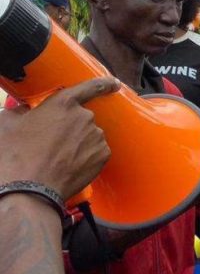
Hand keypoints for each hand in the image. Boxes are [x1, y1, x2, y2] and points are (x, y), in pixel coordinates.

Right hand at [0, 77, 119, 198]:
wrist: (29, 189)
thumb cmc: (15, 154)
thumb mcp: (7, 124)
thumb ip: (20, 111)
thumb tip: (24, 110)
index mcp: (63, 103)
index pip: (89, 87)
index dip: (103, 84)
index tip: (114, 84)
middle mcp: (85, 117)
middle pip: (83, 118)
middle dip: (71, 128)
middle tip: (53, 143)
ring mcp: (96, 136)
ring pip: (90, 136)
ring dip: (79, 143)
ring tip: (58, 158)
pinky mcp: (103, 155)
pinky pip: (96, 152)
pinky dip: (87, 157)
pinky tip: (70, 166)